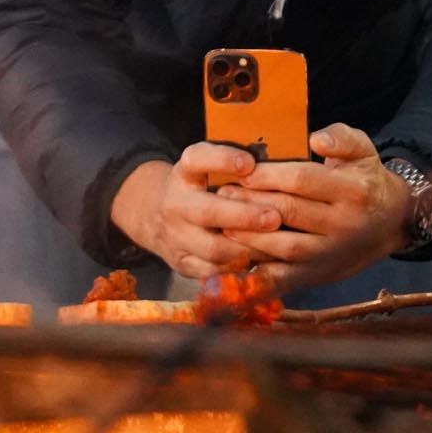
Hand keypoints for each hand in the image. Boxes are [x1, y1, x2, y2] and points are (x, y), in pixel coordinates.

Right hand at [109, 143, 282, 279]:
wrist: (152, 214)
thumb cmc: (198, 187)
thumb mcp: (205, 168)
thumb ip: (236, 167)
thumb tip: (279, 170)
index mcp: (184, 173)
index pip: (197, 159)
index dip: (222, 160)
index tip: (249, 163)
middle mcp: (175, 204)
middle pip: (207, 212)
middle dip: (243, 217)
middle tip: (275, 217)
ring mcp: (175, 237)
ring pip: (214, 249)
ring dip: (249, 249)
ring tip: (278, 246)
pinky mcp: (182, 263)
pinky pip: (214, 273)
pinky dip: (241, 270)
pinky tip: (265, 264)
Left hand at [213, 123, 412, 292]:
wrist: (391, 224)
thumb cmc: (365, 181)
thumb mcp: (364, 151)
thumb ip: (342, 139)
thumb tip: (316, 139)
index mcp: (353, 190)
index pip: (302, 180)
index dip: (268, 175)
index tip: (242, 170)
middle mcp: (344, 224)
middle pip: (289, 212)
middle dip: (252, 202)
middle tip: (224, 194)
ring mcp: (330, 253)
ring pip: (285, 247)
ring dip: (251, 237)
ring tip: (224, 223)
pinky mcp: (319, 275)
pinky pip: (285, 278)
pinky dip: (258, 274)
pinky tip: (235, 261)